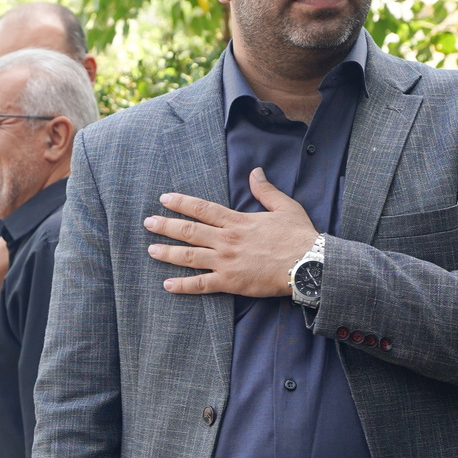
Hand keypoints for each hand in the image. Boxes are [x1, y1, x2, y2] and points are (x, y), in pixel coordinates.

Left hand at [144, 167, 317, 296]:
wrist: (309, 265)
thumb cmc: (299, 236)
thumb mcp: (284, 207)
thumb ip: (265, 191)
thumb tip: (255, 172)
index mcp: (237, 221)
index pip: (202, 209)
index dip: (181, 202)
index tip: (164, 198)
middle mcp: (226, 240)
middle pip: (189, 231)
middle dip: (166, 226)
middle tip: (148, 223)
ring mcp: (226, 262)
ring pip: (189, 256)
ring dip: (168, 253)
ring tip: (151, 250)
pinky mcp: (230, 282)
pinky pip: (201, 284)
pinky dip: (183, 286)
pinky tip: (167, 285)